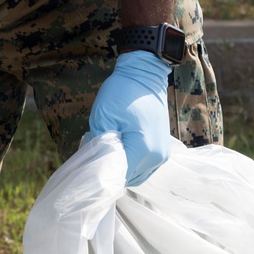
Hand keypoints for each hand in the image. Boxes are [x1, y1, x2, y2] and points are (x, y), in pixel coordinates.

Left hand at [89, 49, 173, 186]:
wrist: (145, 75)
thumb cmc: (122, 93)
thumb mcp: (102, 118)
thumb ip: (100, 146)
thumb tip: (97, 164)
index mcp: (142, 149)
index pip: (117, 176)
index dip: (101, 172)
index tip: (90, 163)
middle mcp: (156, 157)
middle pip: (127, 178)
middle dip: (111, 169)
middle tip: (99, 150)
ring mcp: (162, 155)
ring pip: (135, 176)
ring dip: (122, 167)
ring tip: (111, 148)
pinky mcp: (163, 152)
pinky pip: (144, 168)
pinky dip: (131, 164)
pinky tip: (122, 149)